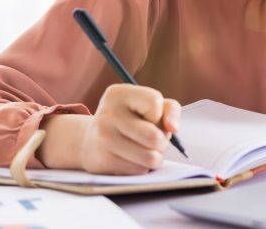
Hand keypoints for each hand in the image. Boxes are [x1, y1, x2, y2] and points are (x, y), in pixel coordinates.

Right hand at [37, 84, 180, 174]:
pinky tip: (133, 158)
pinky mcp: (103, 161)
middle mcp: (108, 114)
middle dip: (163, 141)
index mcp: (118, 94)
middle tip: (156, 139)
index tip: (151, 116)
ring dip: (156, 157)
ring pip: (150, 158)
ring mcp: (103, 138)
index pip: (155, 103)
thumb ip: (170, 109)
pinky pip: (139, 170)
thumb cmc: (130, 119)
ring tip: (146, 149)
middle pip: (154, 137)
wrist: (92, 140)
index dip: (160, 114)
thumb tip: (173, 128)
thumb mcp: (149, 104)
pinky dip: (143, 167)